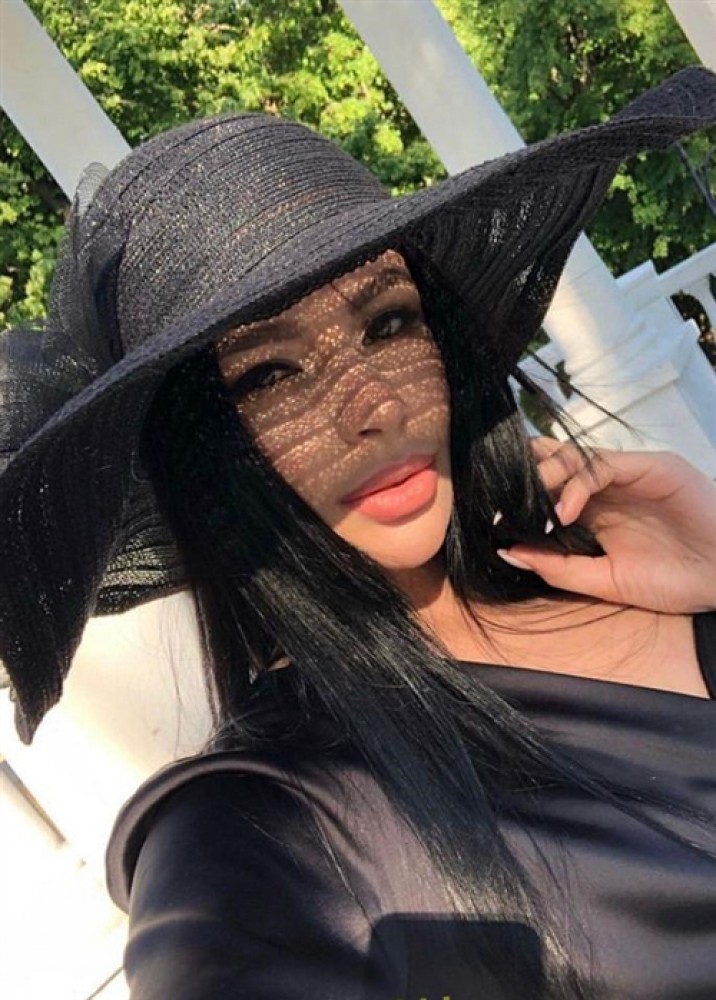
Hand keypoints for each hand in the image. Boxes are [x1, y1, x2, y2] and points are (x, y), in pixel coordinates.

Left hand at [497, 439, 715, 613]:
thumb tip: (507, 550)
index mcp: (594, 510)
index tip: (487, 515)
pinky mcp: (651, 466)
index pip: (546, 489)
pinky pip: (604, 464)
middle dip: (523, 479)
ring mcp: (628, 474)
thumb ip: (558, 566)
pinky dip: (577, 484)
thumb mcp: (605, 580)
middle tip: (495, 502)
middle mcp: (607, 487)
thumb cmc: (674, 581)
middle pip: (554, 465)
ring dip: (544, 478)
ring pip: (573, 457)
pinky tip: (562, 512)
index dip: (517, 496)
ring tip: (525, 506)